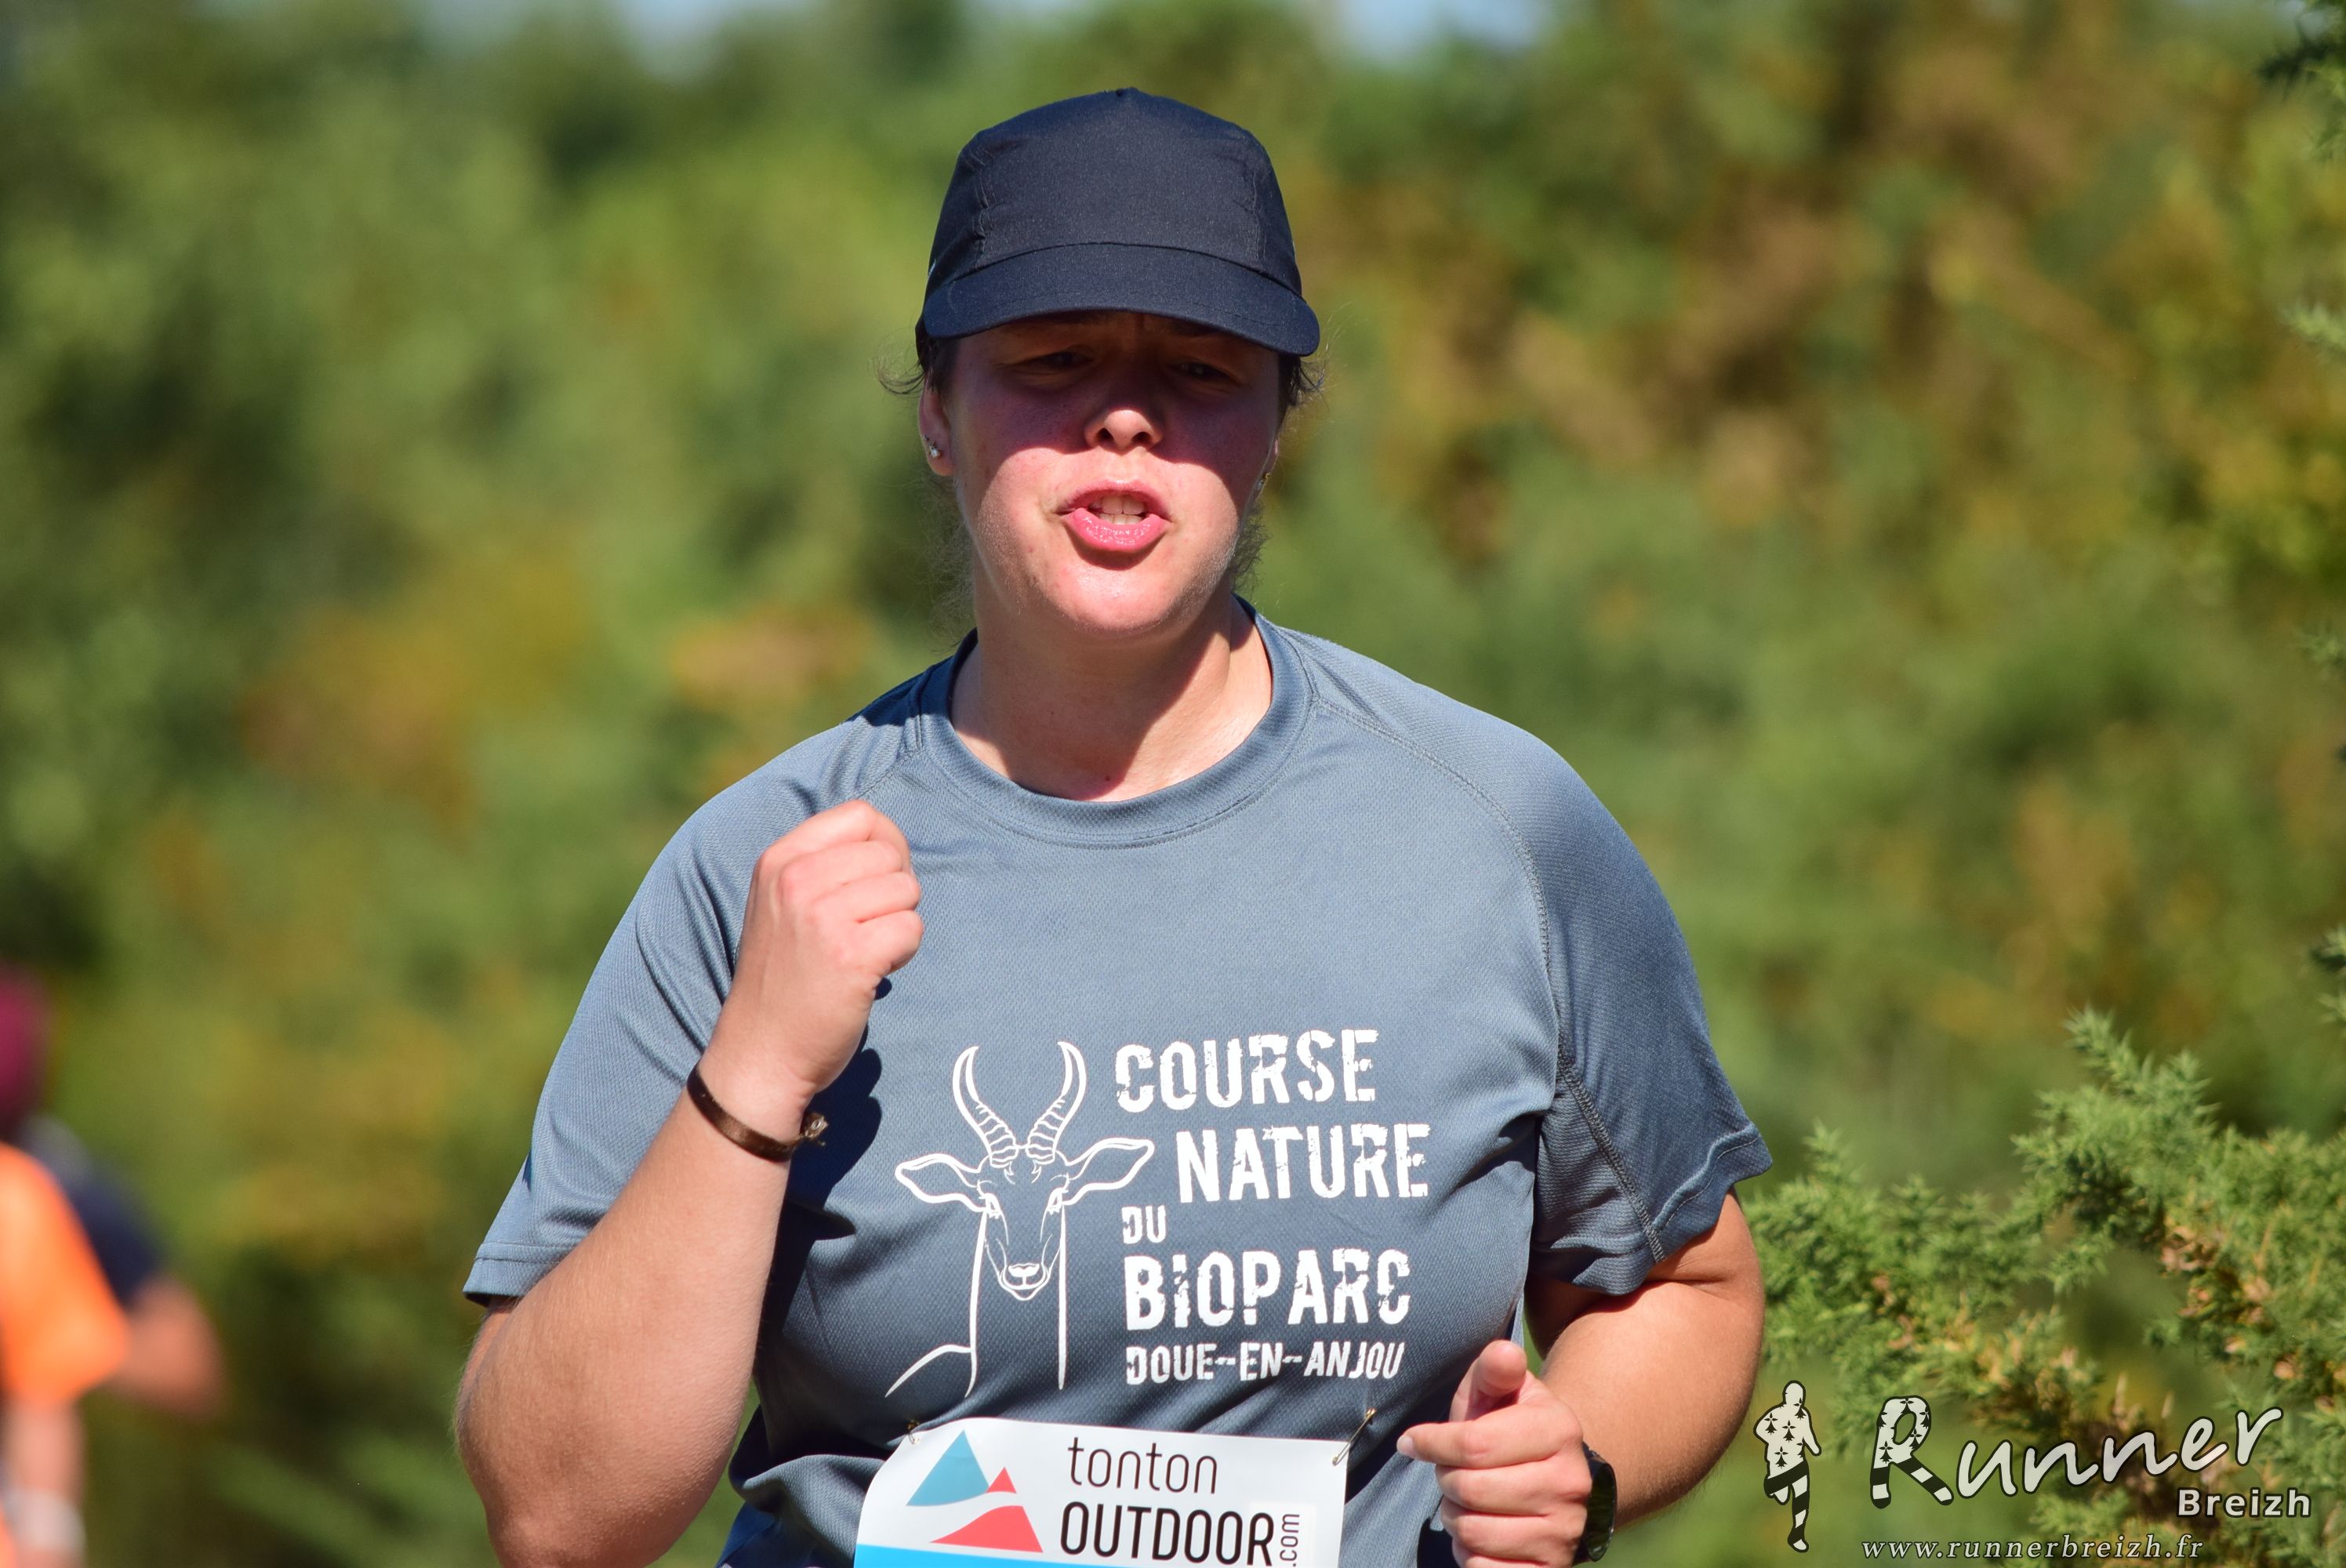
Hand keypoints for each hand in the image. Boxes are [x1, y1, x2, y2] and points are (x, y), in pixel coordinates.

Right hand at [699, 800, 922, 1126]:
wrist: (760, 1051)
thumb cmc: (783, 976)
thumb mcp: (781, 902)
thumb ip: (822, 863)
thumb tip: (888, 837)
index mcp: (779, 859)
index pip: (861, 815)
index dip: (884, 846)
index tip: (871, 885)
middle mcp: (797, 880)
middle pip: (890, 851)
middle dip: (894, 889)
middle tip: (866, 928)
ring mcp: (822, 917)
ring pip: (907, 889)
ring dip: (898, 922)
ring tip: (864, 951)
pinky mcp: (851, 955)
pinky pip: (912, 928)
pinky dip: (903, 952)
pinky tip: (872, 972)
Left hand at [1400, 1340, 1591, 1567]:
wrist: (1554, 1480)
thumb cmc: (1511, 1428)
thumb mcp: (1502, 1393)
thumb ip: (1494, 1371)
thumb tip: (1502, 1352)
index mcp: (1559, 1431)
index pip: (1473, 1443)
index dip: (1432, 1442)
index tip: (1413, 1440)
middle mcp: (1570, 1483)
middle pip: (1469, 1488)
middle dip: (1447, 1479)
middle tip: (1453, 1472)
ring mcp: (1564, 1532)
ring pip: (1473, 1532)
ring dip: (1456, 1517)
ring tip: (1469, 1500)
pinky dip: (1471, 1553)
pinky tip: (1483, 1532)